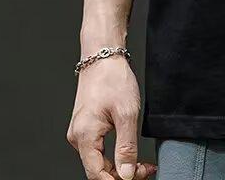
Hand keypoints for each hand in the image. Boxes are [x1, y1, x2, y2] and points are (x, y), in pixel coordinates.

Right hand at [67, 56, 156, 179]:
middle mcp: (78, 137)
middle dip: (123, 174)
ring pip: (99, 160)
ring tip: (142, 164)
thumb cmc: (113, 78)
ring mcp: (80, 132)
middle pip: (98, 169)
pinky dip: (115, 154)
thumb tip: (127, 174)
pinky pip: (98, 149)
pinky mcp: (86, 126)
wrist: (102, 55)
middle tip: (146, 169)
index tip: (140, 177)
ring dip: (120, 165)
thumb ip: (127, 146)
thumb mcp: (127, 113)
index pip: (97, 174)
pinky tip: (129, 152)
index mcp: (84, 136)